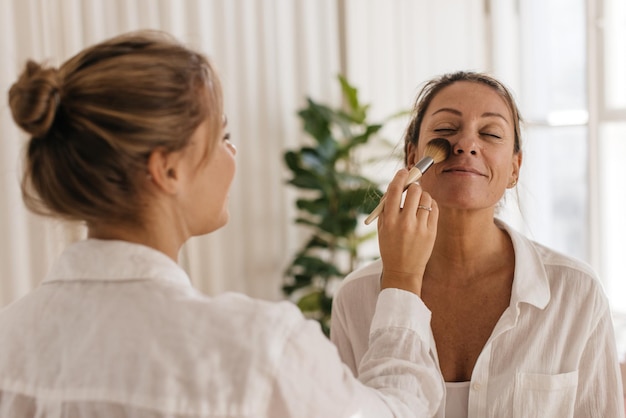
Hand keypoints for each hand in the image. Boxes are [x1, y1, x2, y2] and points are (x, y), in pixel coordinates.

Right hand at [378, 169, 437, 295]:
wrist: (402, 271)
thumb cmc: (390, 246)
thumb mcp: (382, 227)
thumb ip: (387, 207)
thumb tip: (397, 185)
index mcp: (389, 220)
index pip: (395, 190)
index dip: (400, 177)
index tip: (404, 171)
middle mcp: (404, 222)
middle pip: (414, 191)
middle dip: (414, 186)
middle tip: (413, 188)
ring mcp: (419, 228)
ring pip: (426, 198)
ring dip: (423, 196)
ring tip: (419, 202)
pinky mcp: (431, 232)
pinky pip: (434, 208)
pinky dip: (430, 204)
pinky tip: (426, 209)